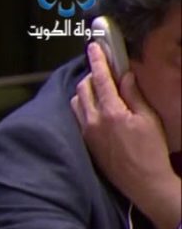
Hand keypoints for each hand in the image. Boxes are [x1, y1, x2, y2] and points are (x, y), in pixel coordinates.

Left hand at [71, 42, 181, 228]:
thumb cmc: (151, 151)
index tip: (94, 46)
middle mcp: (92, 121)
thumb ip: (133, 95)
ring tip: (102, 89)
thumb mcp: (149, 118)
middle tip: (105, 70)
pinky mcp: (85, 142)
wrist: (143, 182)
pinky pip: (78, 116)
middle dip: (92, 75)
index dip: (97, 59)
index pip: (100, 78)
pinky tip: (97, 106)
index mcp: (111, 112)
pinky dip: (84, 105)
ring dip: (86, 90)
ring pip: (77, 102)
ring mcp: (86, 132)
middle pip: (83, 88)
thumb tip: (124, 75)